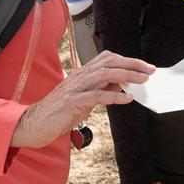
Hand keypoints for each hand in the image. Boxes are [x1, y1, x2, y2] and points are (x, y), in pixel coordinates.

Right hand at [10, 50, 153, 148]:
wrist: (33, 125)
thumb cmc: (58, 113)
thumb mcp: (83, 99)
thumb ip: (100, 89)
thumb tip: (121, 85)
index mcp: (82, 74)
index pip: (107, 58)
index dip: (127, 60)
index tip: (144, 66)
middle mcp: (79, 76)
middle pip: (109, 62)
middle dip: (132, 64)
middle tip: (150, 70)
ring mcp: (75, 88)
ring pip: (105, 74)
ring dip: (127, 75)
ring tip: (143, 80)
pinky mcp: (72, 102)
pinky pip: (97, 95)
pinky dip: (114, 95)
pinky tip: (127, 98)